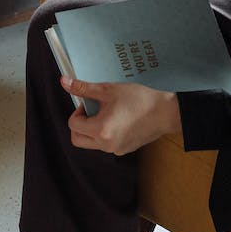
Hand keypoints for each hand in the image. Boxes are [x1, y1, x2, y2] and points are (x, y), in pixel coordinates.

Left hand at [62, 77, 180, 155]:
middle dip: (80, 125)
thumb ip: (83, 88)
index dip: (78, 111)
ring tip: (107, 113)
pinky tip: (118, 119)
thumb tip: (64, 82)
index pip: (73, 125)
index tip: (89, 102)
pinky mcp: (125, 149)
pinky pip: (106, 144)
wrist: (166, 112)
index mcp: (101, 131)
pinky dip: (105, 134)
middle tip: (92, 110)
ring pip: (92, 143)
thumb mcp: (108, 90)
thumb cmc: (140, 99)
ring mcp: (117, 149)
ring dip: (92, 129)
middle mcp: (107, 145)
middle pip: (78, 140)